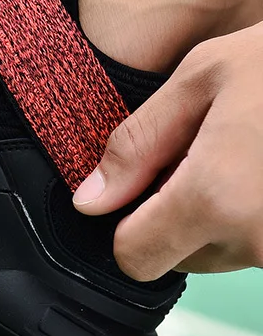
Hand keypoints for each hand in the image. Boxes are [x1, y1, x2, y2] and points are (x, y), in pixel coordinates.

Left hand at [72, 22, 262, 281]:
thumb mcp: (206, 77)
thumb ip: (138, 144)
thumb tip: (89, 203)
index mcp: (216, 198)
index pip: (136, 258)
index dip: (128, 228)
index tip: (141, 194)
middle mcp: (258, 239)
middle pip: (184, 257)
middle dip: (182, 215)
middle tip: (210, 152)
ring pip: (231, 253)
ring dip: (226, 215)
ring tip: (251, 151)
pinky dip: (259, 214)